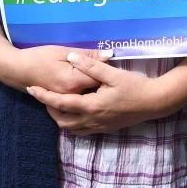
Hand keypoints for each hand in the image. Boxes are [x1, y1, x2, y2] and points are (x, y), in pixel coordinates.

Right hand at [10, 45, 109, 94]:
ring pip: (88, 97)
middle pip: (96, 91)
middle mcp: (71, 95)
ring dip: (94, 90)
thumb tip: (110, 55)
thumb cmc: (39, 57)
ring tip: (99, 81)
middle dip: (103, 82)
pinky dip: (85, 94)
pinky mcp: (62, 102)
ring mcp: (66, 100)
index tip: (111, 66)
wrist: (17, 70)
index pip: (100, 79)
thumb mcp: (64, 51)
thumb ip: (87, 55)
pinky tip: (87, 87)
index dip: (107, 72)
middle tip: (106, 73)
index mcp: (74, 81)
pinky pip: (78, 100)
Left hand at [27, 53, 168, 133]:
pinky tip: (75, 112)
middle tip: (45, 95)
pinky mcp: (105, 128)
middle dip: (50, 109)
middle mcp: (92, 120)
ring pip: (70, 128)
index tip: (32, 89)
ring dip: (60, 118)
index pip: (60, 103)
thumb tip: (72, 57)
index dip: (44, 96)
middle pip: (61, 120)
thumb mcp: (113, 74)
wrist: (155, 103)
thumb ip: (90, 66)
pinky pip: (82, 130)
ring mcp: (99, 126)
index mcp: (91, 105)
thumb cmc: (136, 86)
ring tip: (58, 103)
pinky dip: (72, 123)